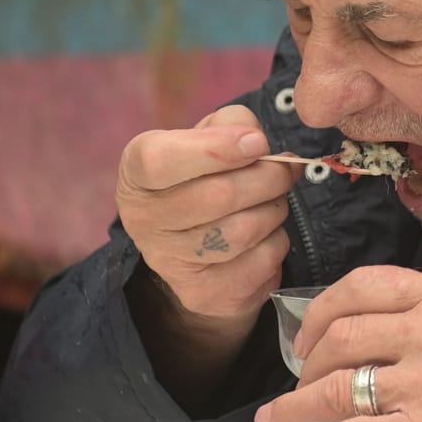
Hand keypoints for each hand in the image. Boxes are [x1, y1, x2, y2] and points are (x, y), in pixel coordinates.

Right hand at [116, 105, 297, 329]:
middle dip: (268, 178)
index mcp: (137, 173)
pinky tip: (265, 236)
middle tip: (284, 170)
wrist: (192, 246)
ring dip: (274, 210)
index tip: (257, 143)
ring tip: (270, 202)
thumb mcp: (206, 137)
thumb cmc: (203, 176)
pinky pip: (261, 263)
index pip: (161, 160)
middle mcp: (143, 220)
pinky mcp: (202, 295)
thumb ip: (232, 125)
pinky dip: (277, 243)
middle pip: (218, 196)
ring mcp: (169, 263)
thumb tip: (258, 144)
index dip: (217, 149)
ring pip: (245, 231)